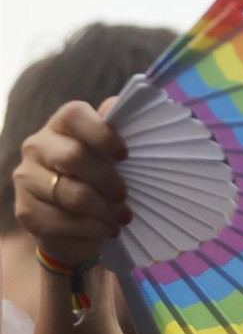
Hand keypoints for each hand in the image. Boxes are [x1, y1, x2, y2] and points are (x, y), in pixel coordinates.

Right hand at [13, 99, 129, 264]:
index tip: (125, 155)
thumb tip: (119, 104)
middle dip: (107, 180)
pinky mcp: (26, 211)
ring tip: (122, 216)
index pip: (75, 115)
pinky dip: (93, 228)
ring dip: (104, 209)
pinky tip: (107, 229)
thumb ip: (115, 133)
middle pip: (74, 157)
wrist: (75, 224)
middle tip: (125, 195)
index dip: (103, 133)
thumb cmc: (100, 181)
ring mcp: (26, 179)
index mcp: (61, 125)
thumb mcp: (113, 157)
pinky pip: (63, 222)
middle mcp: (37, 146)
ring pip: (71, 194)